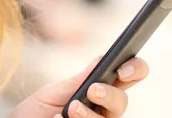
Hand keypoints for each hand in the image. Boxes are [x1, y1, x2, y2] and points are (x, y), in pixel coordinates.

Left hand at [8, 57, 148, 117]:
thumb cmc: (36, 111)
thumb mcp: (54, 92)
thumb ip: (79, 80)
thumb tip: (102, 58)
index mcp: (101, 90)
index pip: (129, 76)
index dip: (135, 69)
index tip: (122, 69)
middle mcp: (103, 111)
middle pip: (122, 102)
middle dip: (111, 95)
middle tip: (93, 90)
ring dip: (90, 116)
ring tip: (70, 109)